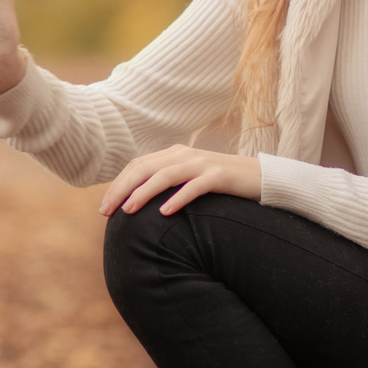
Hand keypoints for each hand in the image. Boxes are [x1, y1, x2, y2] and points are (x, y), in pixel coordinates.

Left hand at [99, 144, 263, 216]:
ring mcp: (202, 164)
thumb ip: (169, 184)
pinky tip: (164, 213)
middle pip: (144, 169)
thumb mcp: (191, 180)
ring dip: (143, 193)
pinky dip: (178, 199)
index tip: (104, 207)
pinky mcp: (220, 176)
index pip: (137, 166)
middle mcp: (185, 155)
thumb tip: (139, 204)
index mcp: (174, 155)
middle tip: (106, 211)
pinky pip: (194, 187)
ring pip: (165, 176)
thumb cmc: (223, 185)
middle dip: (122, 189)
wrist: (262, 178)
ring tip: (128, 210)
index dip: (118, 185)